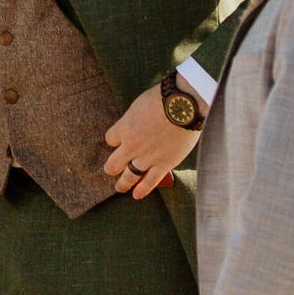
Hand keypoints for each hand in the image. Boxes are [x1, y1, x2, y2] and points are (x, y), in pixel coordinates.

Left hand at [104, 75, 201, 199]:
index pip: (110, 139)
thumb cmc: (163, 98)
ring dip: (123, 183)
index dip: (114, 140)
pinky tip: (136, 195)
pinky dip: (142, 190)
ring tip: (119, 188)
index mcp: (124, 127)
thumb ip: (135, 117)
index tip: (118, 141)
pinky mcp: (163, 164)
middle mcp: (131, 145)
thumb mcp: (140, 103)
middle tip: (111, 170)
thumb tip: (136, 122)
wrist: (183, 105)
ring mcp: (146, 157)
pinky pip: (149, 182)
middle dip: (111, 168)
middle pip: (113, 163)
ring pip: (129, 176)